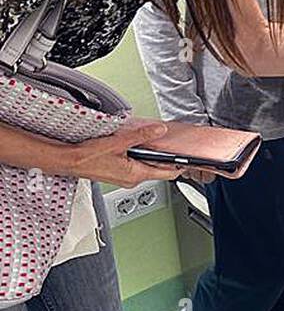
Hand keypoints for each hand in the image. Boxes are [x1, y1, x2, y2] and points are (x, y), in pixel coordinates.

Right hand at [69, 122, 186, 186]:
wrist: (69, 161)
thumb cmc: (88, 156)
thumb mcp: (119, 142)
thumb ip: (141, 136)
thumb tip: (158, 130)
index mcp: (136, 174)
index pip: (167, 173)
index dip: (179, 164)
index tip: (187, 157)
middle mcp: (132, 179)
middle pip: (157, 169)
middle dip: (164, 158)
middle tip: (170, 144)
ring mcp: (125, 178)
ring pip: (146, 167)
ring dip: (150, 156)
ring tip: (152, 142)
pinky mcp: (118, 174)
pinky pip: (136, 166)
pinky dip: (139, 157)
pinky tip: (135, 147)